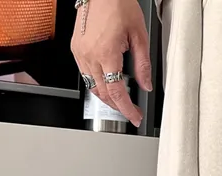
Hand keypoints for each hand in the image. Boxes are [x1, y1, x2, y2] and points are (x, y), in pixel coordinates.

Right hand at [71, 0, 152, 126]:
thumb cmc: (118, 4)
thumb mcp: (139, 35)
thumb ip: (143, 65)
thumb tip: (146, 85)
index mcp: (106, 53)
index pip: (117, 92)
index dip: (127, 109)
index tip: (135, 117)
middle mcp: (89, 55)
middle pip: (103, 94)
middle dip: (118, 107)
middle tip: (132, 111)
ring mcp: (80, 52)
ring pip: (92, 87)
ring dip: (107, 98)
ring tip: (121, 101)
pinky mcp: (75, 48)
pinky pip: (85, 74)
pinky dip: (97, 84)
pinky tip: (107, 84)